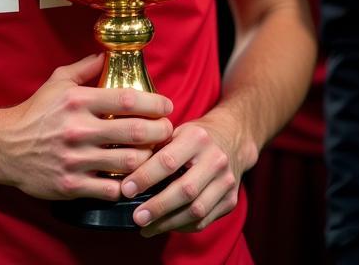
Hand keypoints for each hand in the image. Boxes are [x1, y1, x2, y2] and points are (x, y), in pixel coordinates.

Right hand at [0, 54, 173, 201]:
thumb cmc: (35, 112)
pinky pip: (111, 190)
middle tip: (168, 132)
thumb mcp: (57, 81)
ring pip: (128, 163)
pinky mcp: (71, 185)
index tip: (167, 107)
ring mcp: (75, 159)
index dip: (154, 103)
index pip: (127, 99)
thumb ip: (85, 68)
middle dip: (160, 132)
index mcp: (77, 101)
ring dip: (148, 160)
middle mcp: (78, 129)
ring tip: (155, 155)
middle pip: (135, 132)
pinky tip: (132, 179)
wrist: (4, 147)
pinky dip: (126, 185)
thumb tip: (108, 55)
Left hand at [118, 113, 252, 235]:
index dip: (145, 177)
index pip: (168, 161)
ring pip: (196, 210)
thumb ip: (156, 149)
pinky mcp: (231, 200)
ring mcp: (226, 182)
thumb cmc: (194, 136)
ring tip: (146, 228)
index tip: (126, 190)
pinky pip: (204, 221)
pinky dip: (182, 226)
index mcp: (197, 138)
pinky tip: (165, 225)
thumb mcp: (176, 131)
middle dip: (157, 207)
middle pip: (185, 190)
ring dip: (168, 223)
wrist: (232, 138)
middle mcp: (215, 159)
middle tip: (136, 217)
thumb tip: (126, 173)